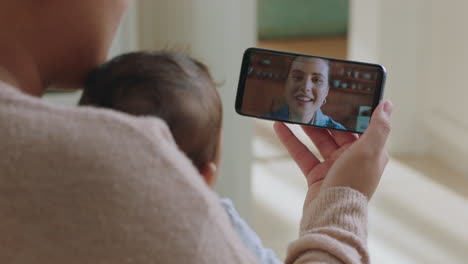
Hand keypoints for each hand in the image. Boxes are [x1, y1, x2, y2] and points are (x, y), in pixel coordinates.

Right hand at [273, 101, 392, 207]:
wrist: (331, 214)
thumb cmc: (353, 183)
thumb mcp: (369, 151)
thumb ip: (378, 127)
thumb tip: (387, 104)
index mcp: (370, 151)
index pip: (361, 126)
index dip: (350, 111)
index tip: (339, 95)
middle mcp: (353, 158)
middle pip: (337, 131)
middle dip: (325, 117)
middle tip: (311, 101)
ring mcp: (333, 166)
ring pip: (318, 140)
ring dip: (306, 126)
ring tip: (294, 110)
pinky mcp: (316, 175)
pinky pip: (302, 153)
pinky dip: (291, 141)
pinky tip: (279, 127)